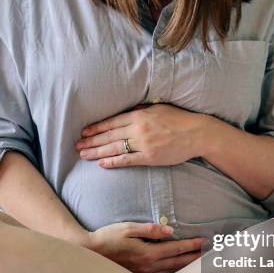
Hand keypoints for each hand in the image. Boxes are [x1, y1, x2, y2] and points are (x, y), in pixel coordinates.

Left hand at [75, 104, 209, 167]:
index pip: (111, 122)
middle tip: (77, 146)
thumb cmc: (178, 119)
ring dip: (96, 152)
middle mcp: (138, 129)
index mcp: (138, 115)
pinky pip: (127, 160)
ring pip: (114, 148)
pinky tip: (101, 163)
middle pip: (108, 136)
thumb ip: (140, 111)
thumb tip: (125, 112)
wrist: (196, 133)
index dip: (95, 128)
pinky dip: (113, 162)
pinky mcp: (149, 157)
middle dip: (91, 141)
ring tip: (83, 155)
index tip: (84, 132)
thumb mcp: (157, 108)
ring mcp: (143, 144)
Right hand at [84, 222, 204, 272]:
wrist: (89, 254)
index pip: (176, 249)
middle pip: (178, 262)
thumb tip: (170, 230)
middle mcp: (148, 266)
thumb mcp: (127, 228)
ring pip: (171, 271)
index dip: (192, 245)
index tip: (206, 241)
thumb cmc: (107, 237)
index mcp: (148, 253)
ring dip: (186, 266)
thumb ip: (150, 229)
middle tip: (211, 253)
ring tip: (199, 262)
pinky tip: (178, 271)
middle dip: (195, 257)